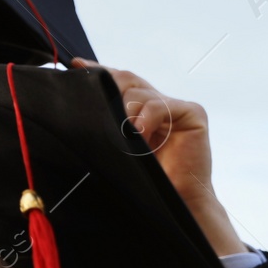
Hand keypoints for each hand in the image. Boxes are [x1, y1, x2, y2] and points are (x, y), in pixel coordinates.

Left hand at [72, 58, 247, 256]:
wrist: (173, 202)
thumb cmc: (143, 177)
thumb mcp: (116, 143)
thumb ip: (105, 120)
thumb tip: (77, 97)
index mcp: (139, 107)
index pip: (117, 79)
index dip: (97, 71)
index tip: (74, 65)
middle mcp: (157, 102)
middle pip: (126, 79)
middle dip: (108, 89)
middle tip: (101, 111)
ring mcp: (176, 106)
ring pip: (139, 92)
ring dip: (125, 112)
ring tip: (125, 135)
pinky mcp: (192, 113)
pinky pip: (158, 105)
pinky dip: (145, 119)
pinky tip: (140, 135)